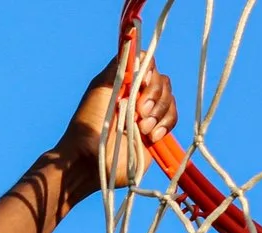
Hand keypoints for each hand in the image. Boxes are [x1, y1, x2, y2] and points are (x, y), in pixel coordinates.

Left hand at [58, 55, 176, 197]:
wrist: (90, 159)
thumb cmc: (89, 123)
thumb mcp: (101, 87)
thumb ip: (119, 67)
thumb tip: (133, 45)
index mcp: (125, 82)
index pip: (148, 65)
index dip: (149, 73)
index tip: (141, 84)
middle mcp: (138, 96)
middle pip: (163, 82)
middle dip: (154, 96)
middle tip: (139, 113)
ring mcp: (148, 115)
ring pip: (170, 101)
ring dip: (159, 113)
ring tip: (141, 130)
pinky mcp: (155, 133)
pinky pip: (172, 119)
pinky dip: (165, 125)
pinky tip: (150, 137)